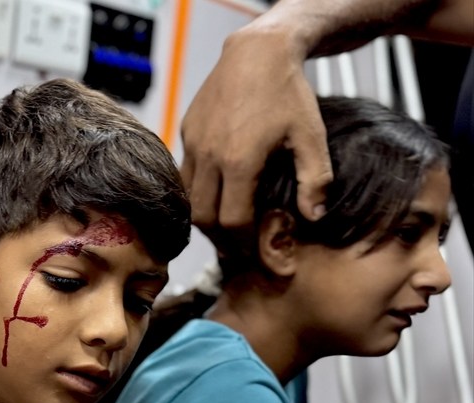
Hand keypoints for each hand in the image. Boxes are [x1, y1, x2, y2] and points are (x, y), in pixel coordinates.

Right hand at [180, 23, 332, 244]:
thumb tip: (312, 218)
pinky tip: (215, 193)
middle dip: (219, 240)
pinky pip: (184, 173)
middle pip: (203, 217)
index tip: (252, 255)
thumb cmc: (289, 92)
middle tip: (235, 250)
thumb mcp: (311, 136)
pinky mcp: (187, 131)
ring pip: (188, 198)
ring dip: (204, 218)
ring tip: (223, 227)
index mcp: (240, 161)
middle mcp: (209, 156)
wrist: (257, 51)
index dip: (242, 244)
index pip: (232, 221)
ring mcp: (193, 143)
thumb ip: (314, 179)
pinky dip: (196, 191)